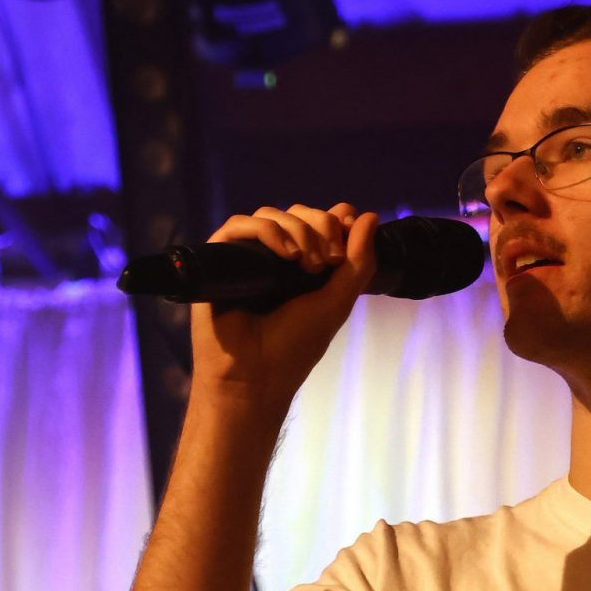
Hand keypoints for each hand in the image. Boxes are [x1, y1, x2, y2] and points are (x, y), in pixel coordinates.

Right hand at [189, 201, 378, 417]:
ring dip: (298, 230)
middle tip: (329, 261)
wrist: (254, 378)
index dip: (336, 219)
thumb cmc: (294, 348)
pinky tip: (286, 255)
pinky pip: (239, 225)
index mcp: (303, 265)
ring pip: (271, 215)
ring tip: (308, 264)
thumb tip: (370, 216)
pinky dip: (267, 231)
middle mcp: (275, 257)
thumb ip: (358, 263)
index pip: (320, 220)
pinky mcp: (220, 258)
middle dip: (320, 226)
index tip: (348, 238)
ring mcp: (247, 256)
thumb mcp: (336, 303)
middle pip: (298, 212)